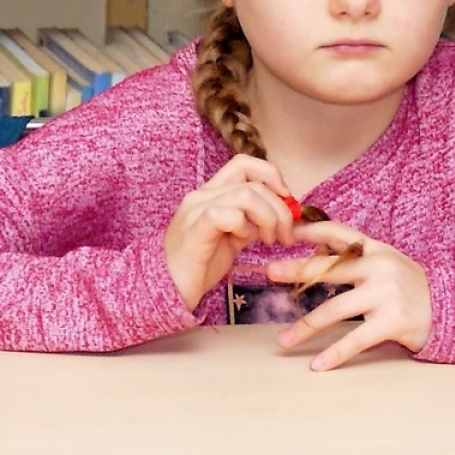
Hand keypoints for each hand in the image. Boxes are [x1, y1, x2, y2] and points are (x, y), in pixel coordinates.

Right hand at [163, 155, 296, 311]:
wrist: (167, 290)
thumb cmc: (199, 265)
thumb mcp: (232, 238)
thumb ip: (252, 221)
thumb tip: (282, 213)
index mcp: (211, 193)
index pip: (244, 163)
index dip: (272, 175)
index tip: (287, 201)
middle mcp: (202, 195)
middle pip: (253, 182)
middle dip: (280, 208)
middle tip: (285, 235)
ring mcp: (196, 210)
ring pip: (246, 195)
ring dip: (268, 218)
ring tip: (268, 240)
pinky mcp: (195, 229)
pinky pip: (227, 214)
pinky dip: (244, 226)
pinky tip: (244, 241)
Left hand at [268, 221, 432, 370]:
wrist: (449, 309)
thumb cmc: (410, 286)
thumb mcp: (387, 262)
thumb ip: (356, 258)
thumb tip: (313, 255)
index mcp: (375, 249)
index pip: (338, 232)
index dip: (311, 230)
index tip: (286, 230)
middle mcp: (379, 267)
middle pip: (329, 268)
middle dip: (297, 270)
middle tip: (270, 273)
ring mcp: (385, 294)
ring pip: (334, 309)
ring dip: (305, 327)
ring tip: (283, 340)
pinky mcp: (392, 321)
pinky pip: (355, 339)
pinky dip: (334, 354)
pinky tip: (317, 364)